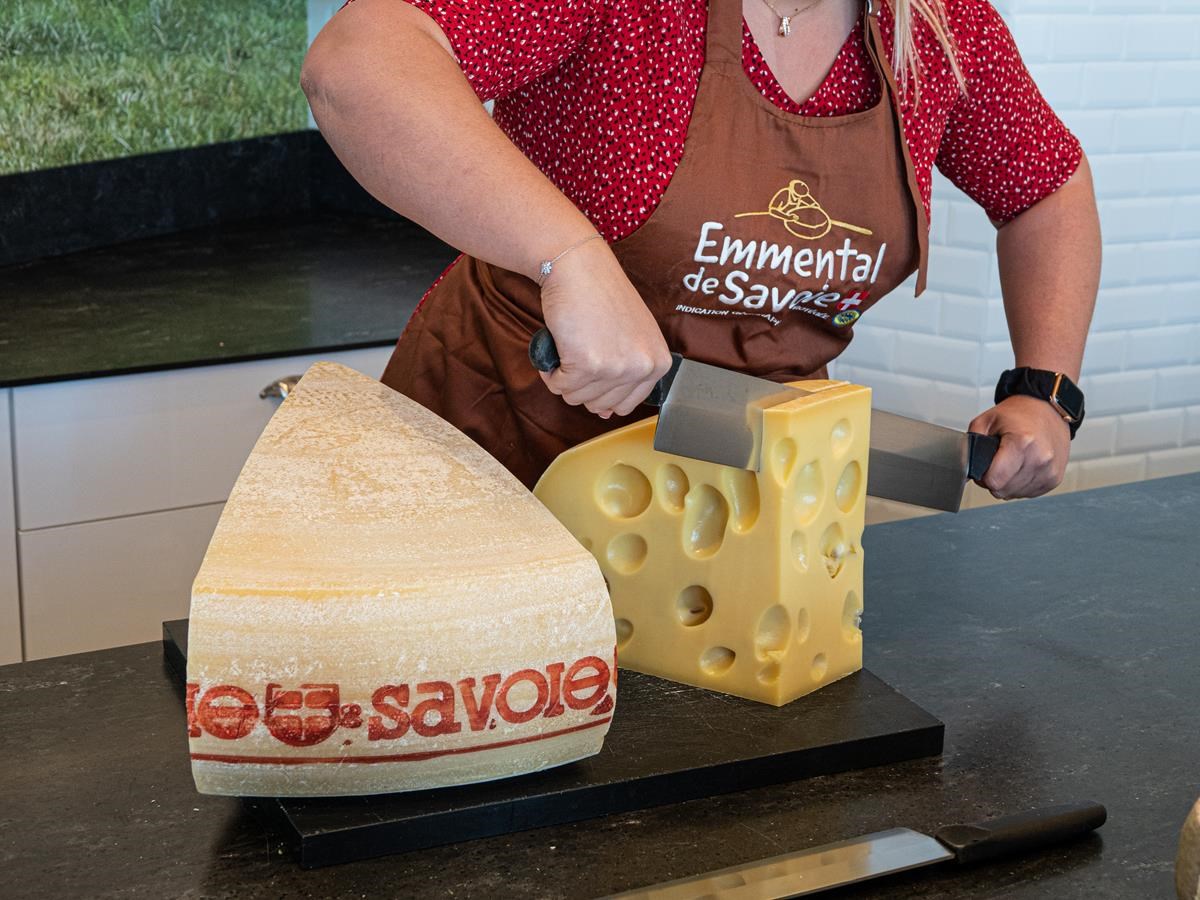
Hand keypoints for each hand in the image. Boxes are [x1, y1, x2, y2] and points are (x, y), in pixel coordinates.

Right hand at [538, 237, 672, 418]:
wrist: (579, 267)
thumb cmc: (602, 295)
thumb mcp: (629, 336)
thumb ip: (625, 374)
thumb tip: (606, 413)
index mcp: (657, 363)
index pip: (626, 404)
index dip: (602, 390)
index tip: (594, 367)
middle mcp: (641, 367)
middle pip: (600, 406)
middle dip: (581, 384)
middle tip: (579, 350)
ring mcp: (615, 368)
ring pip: (576, 397)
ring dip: (564, 376)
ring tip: (570, 344)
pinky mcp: (586, 364)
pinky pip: (559, 386)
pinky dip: (551, 371)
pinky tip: (558, 346)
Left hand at [969, 395, 1071, 499]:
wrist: (1048, 410)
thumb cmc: (1019, 414)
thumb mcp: (985, 420)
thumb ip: (970, 444)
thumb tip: (962, 467)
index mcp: (1022, 443)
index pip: (994, 481)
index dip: (983, 478)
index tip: (985, 467)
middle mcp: (1039, 459)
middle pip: (1003, 491)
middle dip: (994, 481)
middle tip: (997, 462)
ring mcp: (1049, 471)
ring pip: (1015, 494)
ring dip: (1008, 483)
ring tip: (1011, 462)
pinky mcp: (1055, 479)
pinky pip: (1028, 493)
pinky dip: (1021, 484)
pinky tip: (1022, 467)